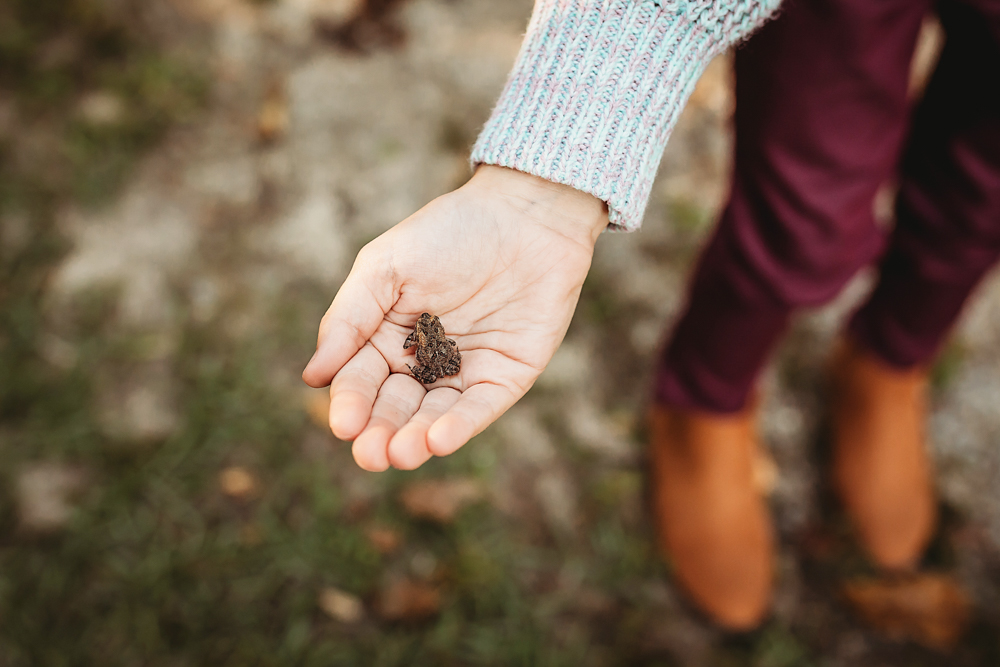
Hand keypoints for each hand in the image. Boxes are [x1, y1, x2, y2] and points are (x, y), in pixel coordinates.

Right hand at [302, 165, 607, 470]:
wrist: (525, 214)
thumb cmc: (449, 231)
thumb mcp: (386, 266)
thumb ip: (349, 318)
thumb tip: (312, 376)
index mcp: (386, 337)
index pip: (361, 380)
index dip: (351, 403)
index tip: (343, 425)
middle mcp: (423, 363)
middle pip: (395, 407)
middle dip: (380, 433)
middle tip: (370, 455)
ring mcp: (465, 373)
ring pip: (434, 417)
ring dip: (416, 440)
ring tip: (401, 455)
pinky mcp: (505, 378)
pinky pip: (479, 409)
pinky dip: (460, 427)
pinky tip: (439, 441)